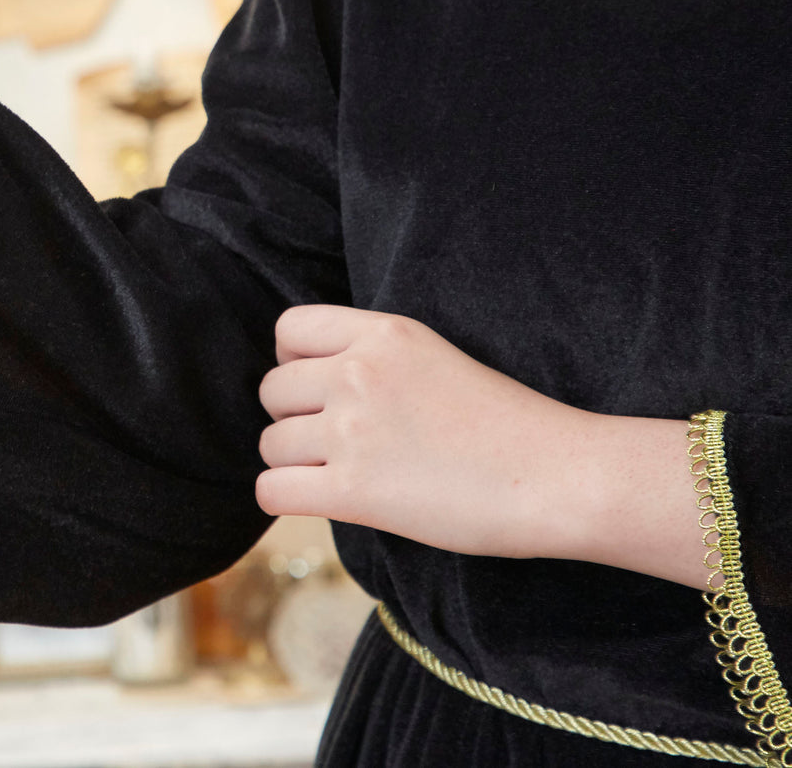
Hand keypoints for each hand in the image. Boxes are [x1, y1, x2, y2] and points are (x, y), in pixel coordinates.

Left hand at [256, 304, 598, 560]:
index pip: (289, 330)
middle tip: (334, 442)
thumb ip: (374, 358)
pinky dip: (283, 499)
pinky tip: (314, 500)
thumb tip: (310, 382)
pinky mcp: (353, 489)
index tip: (314, 389)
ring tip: (339, 474)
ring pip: (270, 444)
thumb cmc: (508, 424)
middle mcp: (358, 373)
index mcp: (383, 333)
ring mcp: (352, 430)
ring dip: (293, 463)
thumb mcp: (434, 358)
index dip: (290, 361)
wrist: (558, 475)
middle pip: (272, 390)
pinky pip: (271, 490)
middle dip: (293, 418)